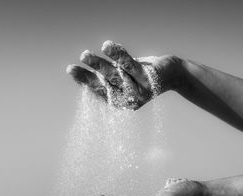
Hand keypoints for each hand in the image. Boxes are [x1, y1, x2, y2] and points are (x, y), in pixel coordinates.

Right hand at [66, 40, 183, 109]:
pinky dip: (117, 54)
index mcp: (122, 101)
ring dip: (98, 64)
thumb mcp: (126, 78)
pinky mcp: (148, 76)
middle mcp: (130, 98)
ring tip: (84, 55)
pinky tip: (107, 45)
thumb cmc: (145, 75)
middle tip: (70, 68)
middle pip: (104, 85)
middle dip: (87, 76)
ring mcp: (139, 88)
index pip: (100, 92)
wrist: (173, 74)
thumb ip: (109, 78)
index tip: (72, 73)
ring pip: (115, 74)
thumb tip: (84, 77)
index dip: (85, 83)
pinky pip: (130, 64)